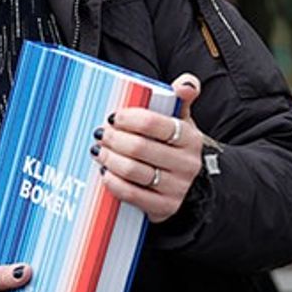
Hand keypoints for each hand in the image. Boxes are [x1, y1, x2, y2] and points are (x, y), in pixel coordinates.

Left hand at [90, 73, 202, 222]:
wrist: (193, 185)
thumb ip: (181, 98)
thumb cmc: (175, 146)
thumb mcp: (182, 121)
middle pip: (139, 147)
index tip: (113, 117)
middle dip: (113, 139)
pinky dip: (113, 182)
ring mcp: (177, 187)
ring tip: (98, 151)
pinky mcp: (165, 207)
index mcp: (189, 137)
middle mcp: (186, 163)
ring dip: (109, 159)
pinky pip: (132, 194)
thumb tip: (186, 84)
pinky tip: (105, 172)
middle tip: (100, 134)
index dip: (129, 118)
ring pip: (133, 171)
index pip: (154, 123)